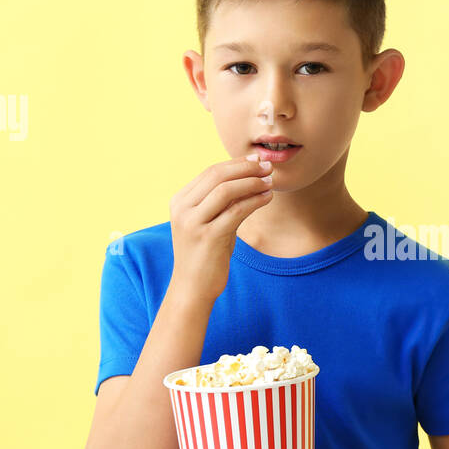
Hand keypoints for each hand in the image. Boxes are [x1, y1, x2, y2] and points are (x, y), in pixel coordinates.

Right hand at [167, 153, 273, 302]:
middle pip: (217, 175)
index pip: (210, 172)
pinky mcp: (208, 237)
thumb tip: (249, 177)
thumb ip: (221, 202)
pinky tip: (267, 198)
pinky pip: (236, 211)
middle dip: (246, 168)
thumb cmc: (205, 255)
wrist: (192, 288)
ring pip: (226, 190)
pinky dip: (254, 201)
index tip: (257, 160)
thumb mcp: (209, 223)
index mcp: (179, 201)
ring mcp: (193, 223)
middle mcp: (182, 209)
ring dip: (252, 182)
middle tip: (268, 167)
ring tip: (269, 182)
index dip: (236, 163)